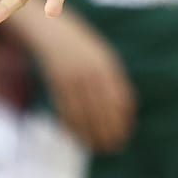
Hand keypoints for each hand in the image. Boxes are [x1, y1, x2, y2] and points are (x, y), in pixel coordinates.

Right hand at [28, 13, 135, 153]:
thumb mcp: (102, 57)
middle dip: (109, 130)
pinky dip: (72, 125)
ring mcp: (73, 77)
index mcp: (107, 65)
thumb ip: (113, 80)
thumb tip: (126, 109)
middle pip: (103, 108)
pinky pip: (66, 108)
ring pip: (84, 112)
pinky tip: (76, 136)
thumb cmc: (80, 46)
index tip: (125, 134)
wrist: (51, 29)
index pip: (120, 97)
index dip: (123, 119)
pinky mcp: (56, 82)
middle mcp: (92, 72)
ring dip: (91, 133)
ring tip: (96, 148)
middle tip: (113, 148)